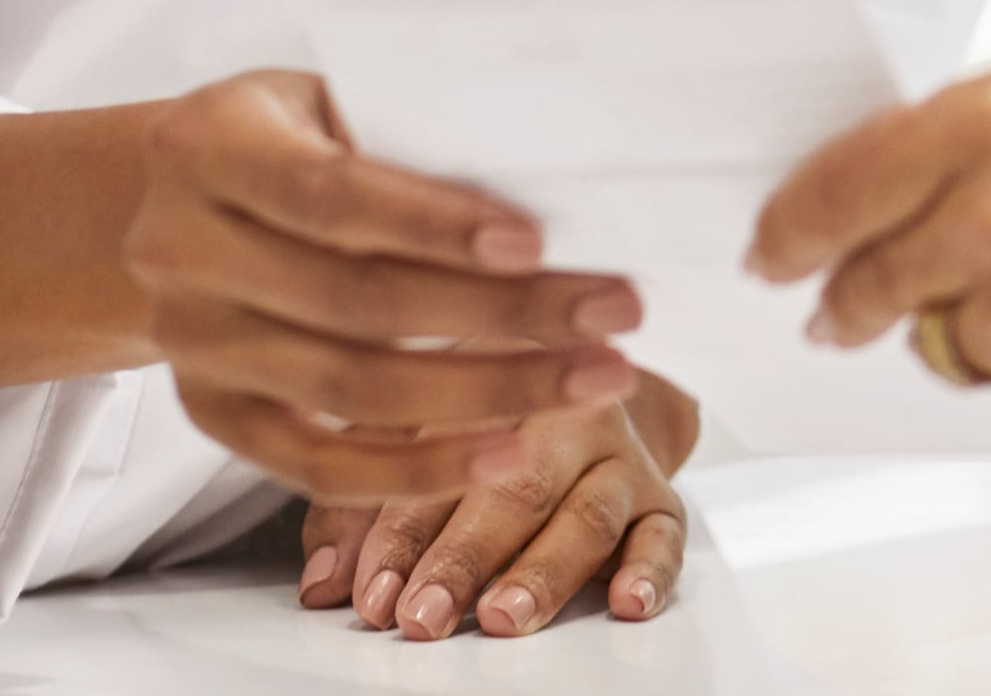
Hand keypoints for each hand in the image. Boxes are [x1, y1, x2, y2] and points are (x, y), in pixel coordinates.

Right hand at [116, 71, 645, 500]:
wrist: (164, 198)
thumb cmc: (289, 131)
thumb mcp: (325, 97)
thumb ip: (403, 137)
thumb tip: (556, 186)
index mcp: (209, 147)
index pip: (330, 194)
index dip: (433, 224)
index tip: (537, 242)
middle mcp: (182, 249)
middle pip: (358, 301)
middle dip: (501, 314)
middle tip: (615, 313)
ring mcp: (191, 340)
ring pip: (351, 388)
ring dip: (486, 393)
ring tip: (593, 381)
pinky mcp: (212, 411)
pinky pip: (316, 464)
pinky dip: (415, 469)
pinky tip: (508, 451)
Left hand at [299, 373, 696, 639]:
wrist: (584, 375)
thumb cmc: (475, 417)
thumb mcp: (403, 438)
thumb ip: (357, 507)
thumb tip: (323, 583)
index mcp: (492, 387)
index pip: (441, 462)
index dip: (401, 533)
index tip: (370, 592)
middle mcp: (565, 415)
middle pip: (518, 487)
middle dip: (465, 558)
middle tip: (424, 614)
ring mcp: (619, 456)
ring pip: (588, 515)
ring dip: (544, 572)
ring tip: (504, 616)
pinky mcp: (661, 497)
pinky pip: (667, 535)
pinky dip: (652, 572)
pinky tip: (626, 604)